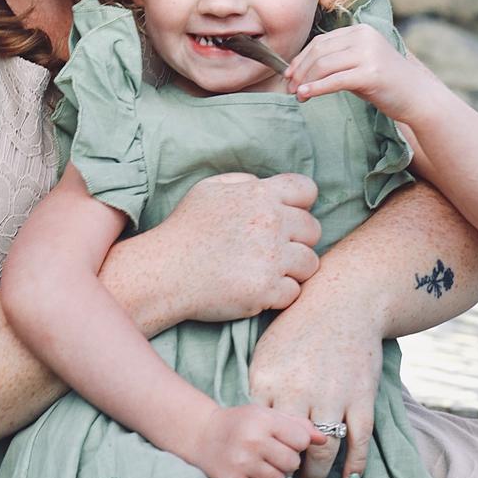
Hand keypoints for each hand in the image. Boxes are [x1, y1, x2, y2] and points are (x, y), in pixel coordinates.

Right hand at [151, 172, 320, 323]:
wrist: (164, 271)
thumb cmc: (184, 229)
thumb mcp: (209, 189)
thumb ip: (243, 182)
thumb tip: (265, 186)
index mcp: (260, 195)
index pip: (307, 190)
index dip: (301, 205)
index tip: (287, 218)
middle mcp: (270, 223)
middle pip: (313, 230)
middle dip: (298, 240)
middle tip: (273, 251)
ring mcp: (270, 258)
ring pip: (310, 264)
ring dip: (292, 270)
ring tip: (267, 272)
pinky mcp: (265, 290)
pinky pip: (294, 293)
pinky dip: (279, 295)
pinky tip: (258, 290)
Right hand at [187, 403, 323, 477]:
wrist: (203, 435)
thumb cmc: (242, 423)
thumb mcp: (267, 415)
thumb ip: (298, 425)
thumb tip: (325, 439)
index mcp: (263, 420)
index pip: (301, 440)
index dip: (297, 443)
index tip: (286, 442)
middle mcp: (253, 441)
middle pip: (292, 463)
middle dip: (288, 461)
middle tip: (274, 455)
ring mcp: (242, 463)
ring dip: (276, 476)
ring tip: (264, 465)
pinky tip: (255, 475)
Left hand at [249, 273, 382, 477]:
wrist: (345, 299)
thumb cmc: (300, 324)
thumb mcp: (267, 349)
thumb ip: (259, 386)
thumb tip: (249, 423)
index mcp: (268, 378)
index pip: (258, 431)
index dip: (260, 452)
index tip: (261, 464)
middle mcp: (299, 390)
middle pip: (287, 448)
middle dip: (287, 471)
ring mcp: (333, 395)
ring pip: (323, 451)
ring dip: (318, 476)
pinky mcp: (362, 397)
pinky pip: (358, 441)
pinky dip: (355, 464)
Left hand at [285, 25, 427, 123]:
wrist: (418, 97)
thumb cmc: (386, 83)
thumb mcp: (361, 63)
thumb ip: (338, 59)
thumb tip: (302, 69)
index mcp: (360, 30)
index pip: (321, 41)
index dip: (301, 58)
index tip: (289, 73)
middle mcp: (364, 37)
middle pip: (319, 52)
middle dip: (300, 70)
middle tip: (289, 86)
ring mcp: (368, 54)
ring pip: (324, 65)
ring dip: (305, 80)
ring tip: (297, 94)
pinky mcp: (370, 74)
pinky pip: (335, 81)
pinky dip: (316, 88)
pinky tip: (306, 95)